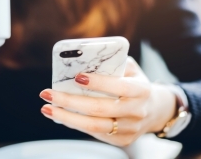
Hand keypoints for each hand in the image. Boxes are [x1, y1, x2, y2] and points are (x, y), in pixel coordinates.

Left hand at [39, 57, 176, 145]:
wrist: (153, 109)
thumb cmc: (134, 83)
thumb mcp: (130, 69)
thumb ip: (112, 63)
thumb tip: (83, 60)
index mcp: (141, 90)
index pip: (118, 86)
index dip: (98, 82)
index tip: (76, 77)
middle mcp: (137, 111)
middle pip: (99, 108)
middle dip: (70, 101)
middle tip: (48, 93)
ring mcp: (130, 129)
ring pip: (94, 125)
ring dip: (66, 117)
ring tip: (47, 108)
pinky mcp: (122, 140)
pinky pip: (95, 133)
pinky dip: (75, 124)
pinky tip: (60, 115)